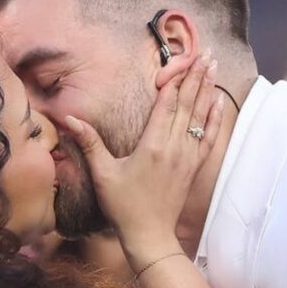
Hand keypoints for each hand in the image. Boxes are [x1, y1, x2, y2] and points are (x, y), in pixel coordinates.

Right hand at [64, 54, 223, 267]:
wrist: (149, 235)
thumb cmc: (124, 206)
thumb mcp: (102, 174)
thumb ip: (89, 143)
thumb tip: (69, 119)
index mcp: (152, 145)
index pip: (166, 104)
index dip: (175, 78)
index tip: (183, 57)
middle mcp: (174, 148)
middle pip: (187, 104)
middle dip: (196, 76)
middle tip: (205, 52)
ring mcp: (187, 158)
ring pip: (200, 116)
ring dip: (207, 89)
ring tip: (213, 65)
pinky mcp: (193, 168)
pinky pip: (208, 137)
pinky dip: (214, 117)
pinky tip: (217, 100)